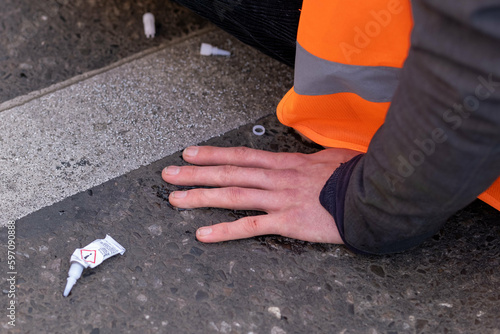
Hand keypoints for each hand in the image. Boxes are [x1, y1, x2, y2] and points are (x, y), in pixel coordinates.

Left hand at [162, 146, 360, 243]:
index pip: (241, 155)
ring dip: (201, 197)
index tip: (191, 153)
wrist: (371, 193)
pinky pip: (250, 226)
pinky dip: (225, 231)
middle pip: (228, 172)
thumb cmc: (352, 174)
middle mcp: (276, 178)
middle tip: (169, 174)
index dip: (213, 153)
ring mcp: (279, 199)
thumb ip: (308, 159)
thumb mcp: (327, 158)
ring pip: (232, 195)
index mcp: (285, 163)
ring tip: (175, 199)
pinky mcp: (287, 222)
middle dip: (196, 173)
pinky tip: (204, 234)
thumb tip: (303, 159)